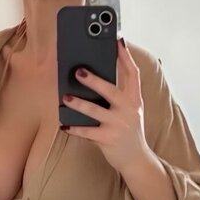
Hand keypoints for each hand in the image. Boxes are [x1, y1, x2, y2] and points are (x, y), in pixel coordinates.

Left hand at [61, 39, 149, 173]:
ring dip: (79, 103)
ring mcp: (118, 125)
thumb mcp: (129, 110)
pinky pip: (87, 132)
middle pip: (111, 90)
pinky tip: (64, 125)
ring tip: (65, 96)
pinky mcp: (108, 139)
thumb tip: (94, 75)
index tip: (118, 41)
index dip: (125, 57)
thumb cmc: (128, 130)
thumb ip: (119, 94)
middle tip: (78, 70)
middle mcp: (128, 110)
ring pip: (95, 111)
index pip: (132, 74)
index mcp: (134, 99)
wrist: (136, 159)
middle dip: (94, 80)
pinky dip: (74, 128)